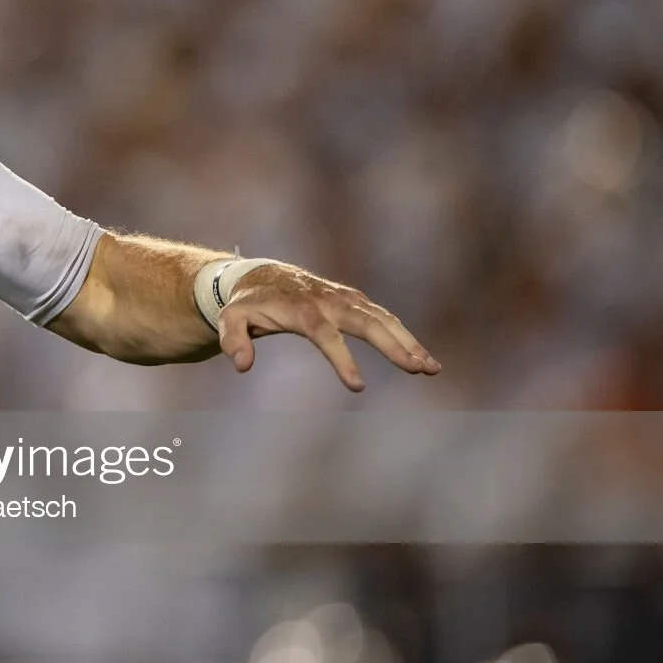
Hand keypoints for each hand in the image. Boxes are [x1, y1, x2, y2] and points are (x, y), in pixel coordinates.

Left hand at [218, 265, 440, 391]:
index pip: (326, 335)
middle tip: (418, 369)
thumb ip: (233, 340)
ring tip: (431, 368)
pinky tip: (421, 356)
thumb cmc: (246, 303)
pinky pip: (383, 317)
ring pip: (383, 319)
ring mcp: (345, 299)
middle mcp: (329, 301)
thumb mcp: (230, 318)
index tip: (358, 386)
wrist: (261, 276)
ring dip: (408, 341)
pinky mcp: (355, 301)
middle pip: (367, 323)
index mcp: (302, 310)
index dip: (342, 359)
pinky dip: (404, 334)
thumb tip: (242, 365)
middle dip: (394, 346)